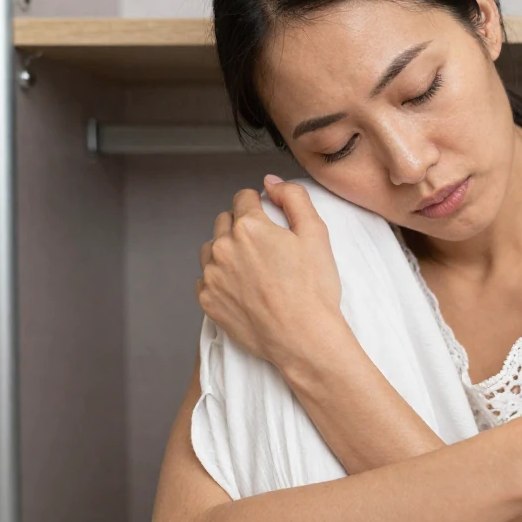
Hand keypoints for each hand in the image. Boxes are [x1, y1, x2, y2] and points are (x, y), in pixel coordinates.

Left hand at [197, 175, 342, 366]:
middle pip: (224, 221)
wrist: (304, 339)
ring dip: (227, 252)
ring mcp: (211, 276)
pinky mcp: (207, 300)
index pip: (243, 198)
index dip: (259, 205)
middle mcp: (224, 247)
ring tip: (253, 270)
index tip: (269, 221)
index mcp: (249, 226)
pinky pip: (206, 279)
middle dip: (241, 227)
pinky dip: (220, 280)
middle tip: (265, 249)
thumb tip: (269, 182)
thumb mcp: (316, 234)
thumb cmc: (314, 289)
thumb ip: (293, 198)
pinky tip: (243, 290)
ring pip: (211, 250)